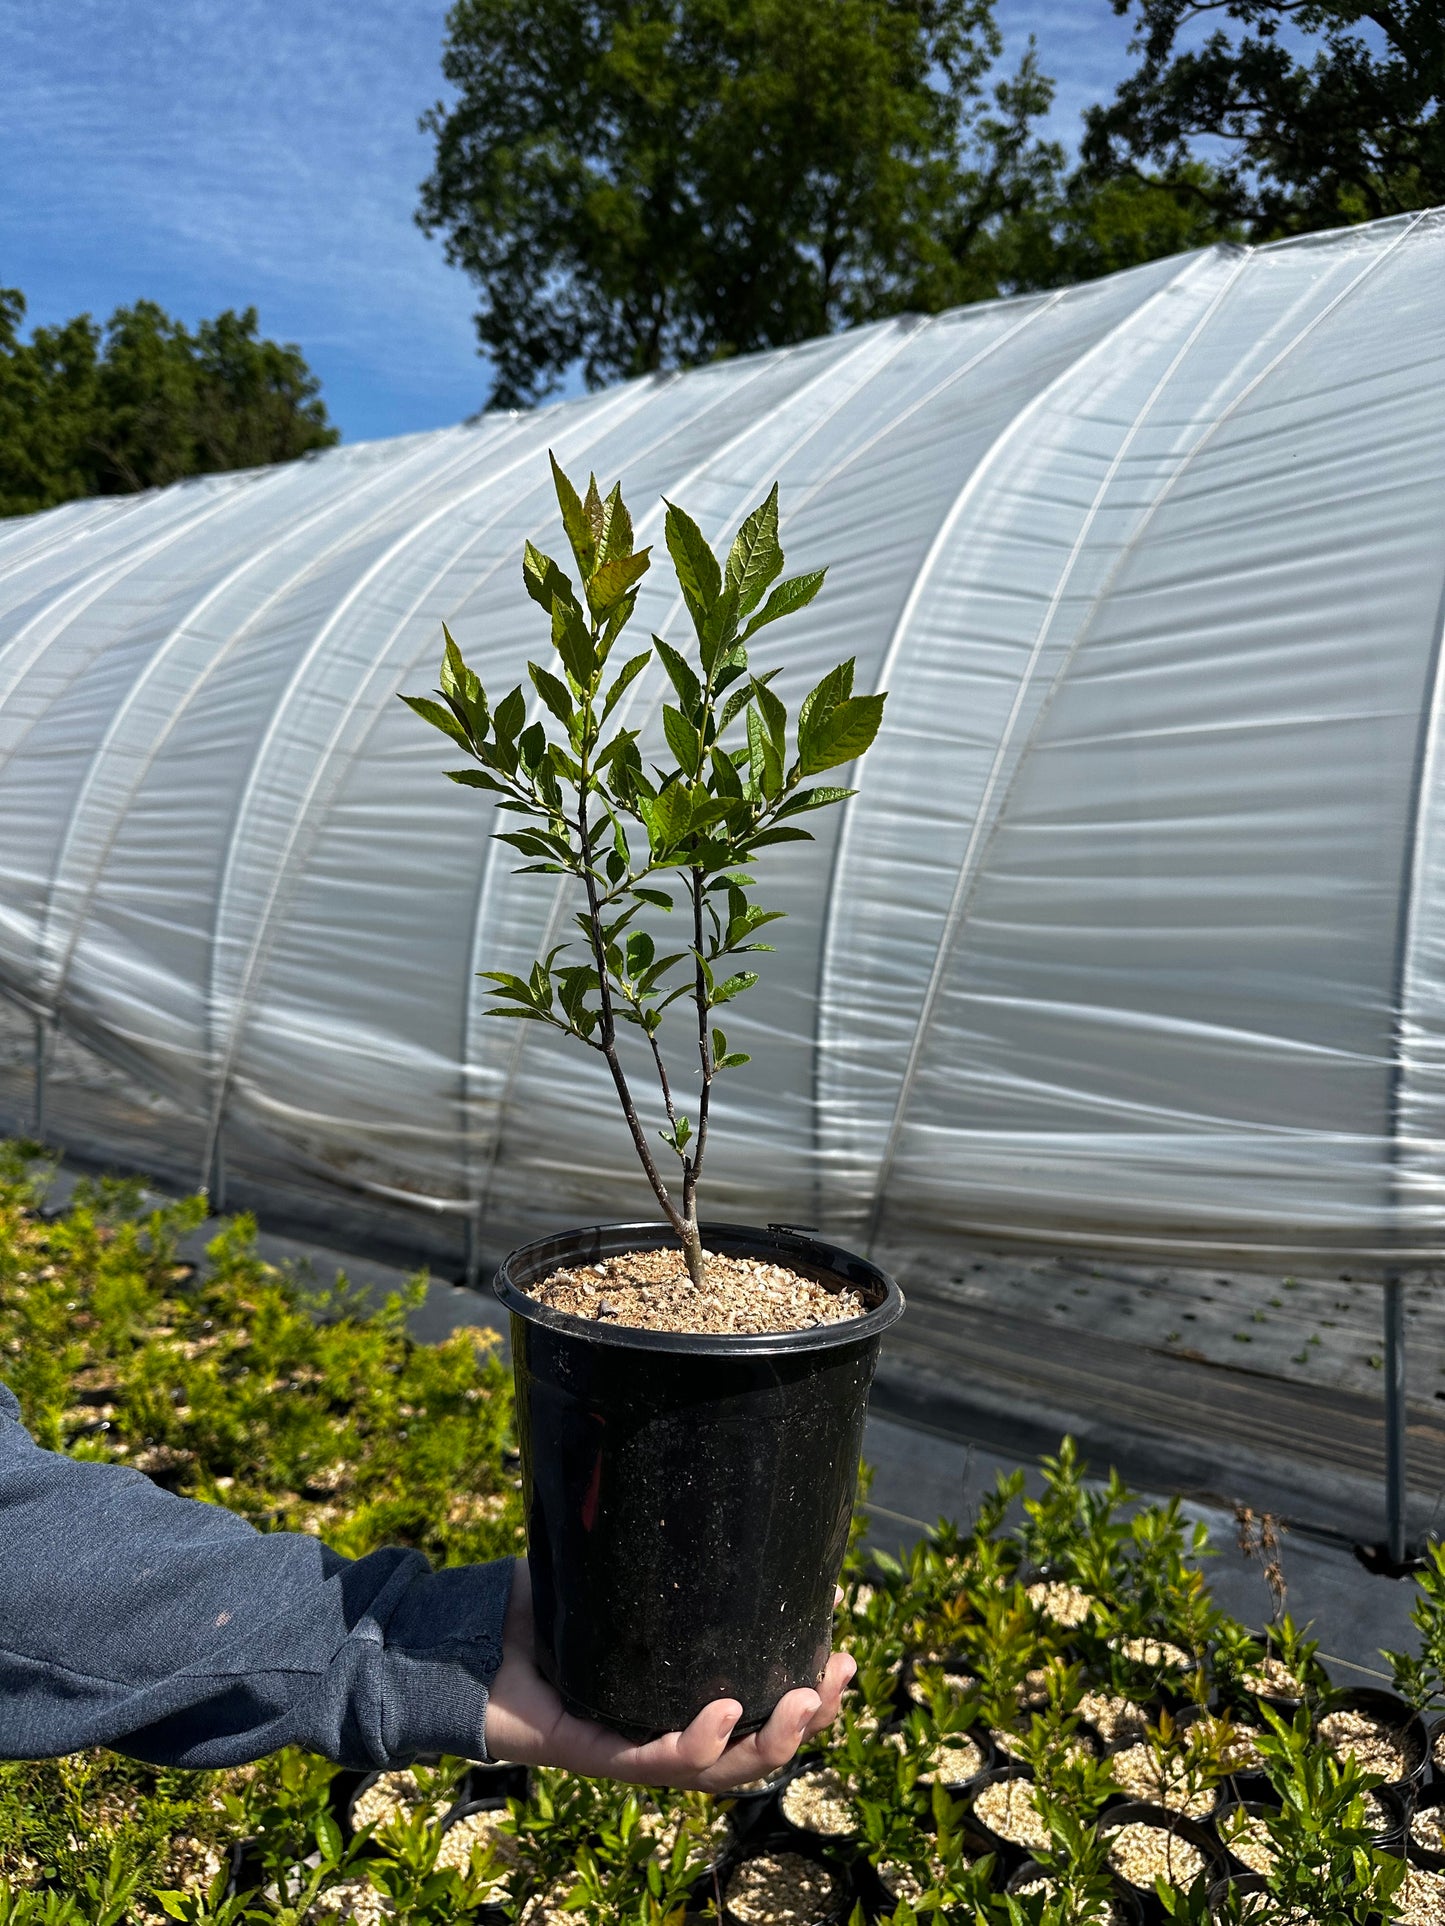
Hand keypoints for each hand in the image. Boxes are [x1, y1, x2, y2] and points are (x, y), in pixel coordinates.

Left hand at [483, 1559, 854, 1790]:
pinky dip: (697, 1742)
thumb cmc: (533, 1604)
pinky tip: (726, 1712)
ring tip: (806, 1699)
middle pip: (751, 1746)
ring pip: (717, 1767)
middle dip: (807, 1720)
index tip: (842, 1646)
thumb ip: (650, 1541)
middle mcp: (660, 1729)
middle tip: (840, 1676)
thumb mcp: (609, 1568)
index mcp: (676, 1695)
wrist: (460, 1638)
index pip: (754, 1705)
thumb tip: (700, 1464)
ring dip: (770, 1739)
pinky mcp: (592, 1753)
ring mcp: (629, 1746)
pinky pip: (654, 1759)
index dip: (804, 1689)